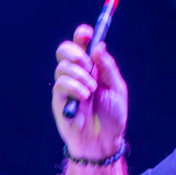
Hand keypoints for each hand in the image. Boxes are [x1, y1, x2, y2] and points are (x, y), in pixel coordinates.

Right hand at [53, 24, 127, 159]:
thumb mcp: (116, 89)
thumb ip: (107, 67)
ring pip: (62, 66)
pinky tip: (84, 97)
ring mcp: (67, 86)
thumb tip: (98, 46)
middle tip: (88, 65)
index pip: (82, 45)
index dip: (81, 35)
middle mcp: (78, 74)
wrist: (104, 141)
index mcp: (93, 69)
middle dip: (75, 53)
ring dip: (79, 74)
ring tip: (91, 90)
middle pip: (64, 50)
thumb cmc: (112, 116)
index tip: (86, 33)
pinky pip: (60, 83)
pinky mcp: (59, 99)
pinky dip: (74, 86)